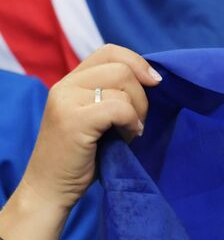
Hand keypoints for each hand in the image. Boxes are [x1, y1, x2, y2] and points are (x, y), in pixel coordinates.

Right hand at [0, 45, 159, 239]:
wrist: (51, 188)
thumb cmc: (81, 158)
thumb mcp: (98, 119)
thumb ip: (113, 96)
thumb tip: (151, 80)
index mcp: (71, 81)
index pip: (109, 51)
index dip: (138, 63)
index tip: (155, 83)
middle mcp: (65, 85)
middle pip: (122, 68)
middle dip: (142, 95)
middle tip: (137, 123)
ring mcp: (66, 100)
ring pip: (123, 84)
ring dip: (137, 111)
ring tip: (128, 133)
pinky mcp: (73, 120)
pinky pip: (118, 107)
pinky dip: (131, 122)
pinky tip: (128, 138)